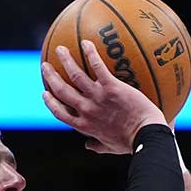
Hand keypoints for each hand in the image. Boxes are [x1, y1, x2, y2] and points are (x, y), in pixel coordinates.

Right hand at [41, 40, 167, 154]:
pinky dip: (91, 53)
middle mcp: (86, 110)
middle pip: (62, 91)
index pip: (60, 113)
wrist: (145, 135)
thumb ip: (98, 146)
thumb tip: (89, 146)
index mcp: (84, 125)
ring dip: (65, 61)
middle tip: (46, 66)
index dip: (50, 102)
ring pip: (75, 76)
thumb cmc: (131, 143)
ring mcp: (98, 98)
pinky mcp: (111, 88)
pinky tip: (86, 42)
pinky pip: (98, 67)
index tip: (44, 93)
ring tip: (60, 49)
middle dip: (51, 77)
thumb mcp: (110, 148)